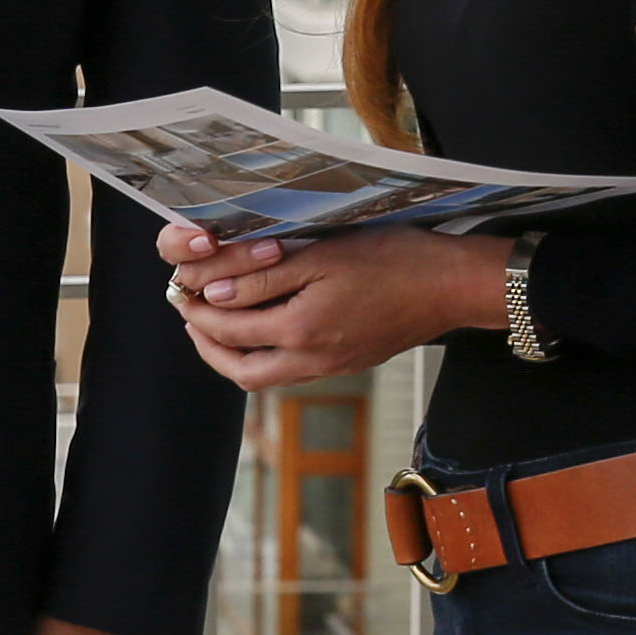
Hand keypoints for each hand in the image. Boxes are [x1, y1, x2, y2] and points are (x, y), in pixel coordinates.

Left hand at [154, 219, 510, 390]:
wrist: (453, 285)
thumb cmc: (394, 259)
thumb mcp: (322, 256)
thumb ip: (264, 279)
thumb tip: (214, 295)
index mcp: (301, 330)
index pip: (229, 329)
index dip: (198, 311)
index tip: (182, 291)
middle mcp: (312, 359)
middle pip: (240, 370)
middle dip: (207, 345)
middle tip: (190, 316)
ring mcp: (332, 367)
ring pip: (265, 377)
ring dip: (234, 356)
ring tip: (218, 327)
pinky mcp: (347, 363)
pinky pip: (291, 372)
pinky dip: (265, 357)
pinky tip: (263, 331)